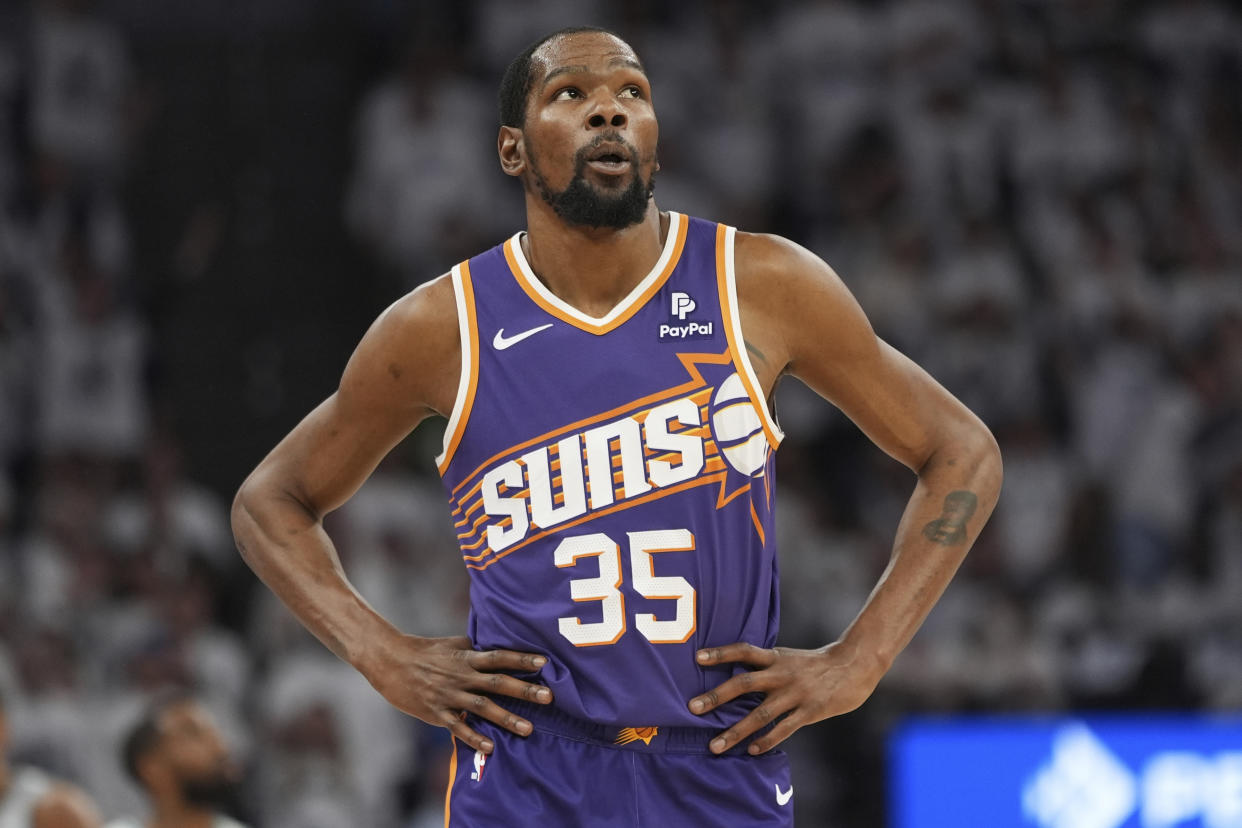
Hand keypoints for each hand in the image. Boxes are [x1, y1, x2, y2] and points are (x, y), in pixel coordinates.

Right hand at [364, 634, 552, 753]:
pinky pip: (458, 727)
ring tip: (529, 729)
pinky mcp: (437, 712)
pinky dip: (474, 738)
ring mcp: (449, 695)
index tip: (545, 662)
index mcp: (467, 657)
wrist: (390, 661)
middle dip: (524, 690)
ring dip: (507, 718)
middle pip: (497, 683)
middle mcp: (461, 676)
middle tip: (549, 697)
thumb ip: (475, 649)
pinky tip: (490, 748)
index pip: (499, 657)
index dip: (522, 658)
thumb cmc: (424, 651)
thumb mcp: (452, 644)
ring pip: (482, 708)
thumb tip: (497, 646)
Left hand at [688, 641, 880, 754]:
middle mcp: (782, 674)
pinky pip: (784, 728)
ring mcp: (795, 693)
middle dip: (717, 696)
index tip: (697, 657)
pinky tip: (752, 751)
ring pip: (760, 713)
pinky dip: (767, 740)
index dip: (721, 653)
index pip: (744, 651)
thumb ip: (767, 667)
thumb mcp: (789, 658)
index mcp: (776, 657)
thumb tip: (738, 679)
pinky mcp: (810, 711)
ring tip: (715, 745)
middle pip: (744, 683)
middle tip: (693, 708)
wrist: (854, 665)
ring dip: (736, 731)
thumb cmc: (817, 664)